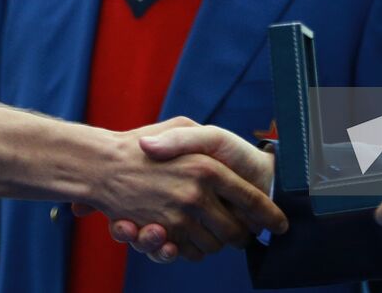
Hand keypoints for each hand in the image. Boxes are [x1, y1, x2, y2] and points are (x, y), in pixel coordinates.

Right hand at [85, 118, 284, 262]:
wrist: (99, 163)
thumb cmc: (142, 141)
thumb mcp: (180, 127)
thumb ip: (205, 139)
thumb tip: (226, 163)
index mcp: (207, 167)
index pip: (251, 199)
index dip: (270, 214)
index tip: (282, 225)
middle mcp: (196, 194)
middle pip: (236, 232)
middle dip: (242, 236)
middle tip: (243, 231)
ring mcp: (178, 217)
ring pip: (213, 246)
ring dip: (217, 244)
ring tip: (216, 232)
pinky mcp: (161, 234)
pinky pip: (188, 253)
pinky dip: (193, 250)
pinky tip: (189, 236)